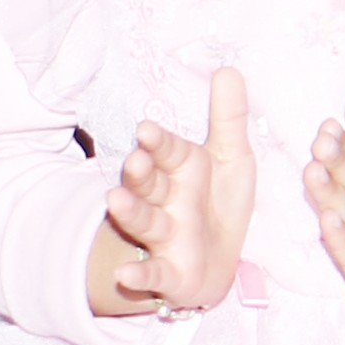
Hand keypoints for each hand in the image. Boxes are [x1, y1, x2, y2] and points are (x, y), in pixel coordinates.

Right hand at [90, 65, 257, 317]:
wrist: (215, 263)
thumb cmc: (218, 202)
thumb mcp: (231, 157)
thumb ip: (228, 117)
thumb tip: (226, 68)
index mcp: (183, 169)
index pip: (169, 151)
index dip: (159, 142)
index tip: (147, 129)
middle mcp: (167, 199)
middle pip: (149, 183)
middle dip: (140, 172)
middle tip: (134, 160)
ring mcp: (165, 236)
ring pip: (144, 221)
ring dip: (129, 211)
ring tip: (114, 199)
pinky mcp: (168, 272)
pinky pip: (151, 274)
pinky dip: (137, 276)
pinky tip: (123, 275)